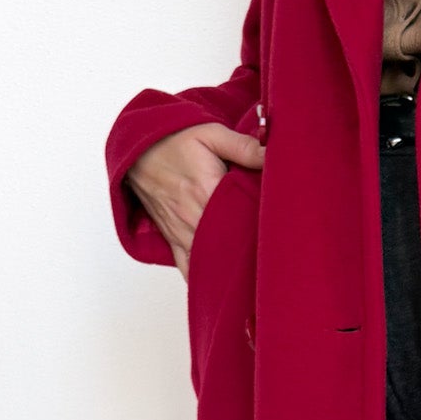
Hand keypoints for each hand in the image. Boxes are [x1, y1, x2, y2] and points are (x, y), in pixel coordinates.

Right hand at [126, 123, 264, 277]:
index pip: (242, 218)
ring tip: (255, 275)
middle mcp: (193, 217)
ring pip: (210, 261)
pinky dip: (203, 277)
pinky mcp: (172, 237)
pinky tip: (221, 285)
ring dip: (230, 267)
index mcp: (207, 191)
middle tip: (275, 257)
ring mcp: (181, 231)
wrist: (138, 148)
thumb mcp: (211, 134)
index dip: (264, 227)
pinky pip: (187, 267)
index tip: (282, 232)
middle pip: (229, 244)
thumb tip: (272, 154)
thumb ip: (243, 147)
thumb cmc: (175, 140)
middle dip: (252, 252)